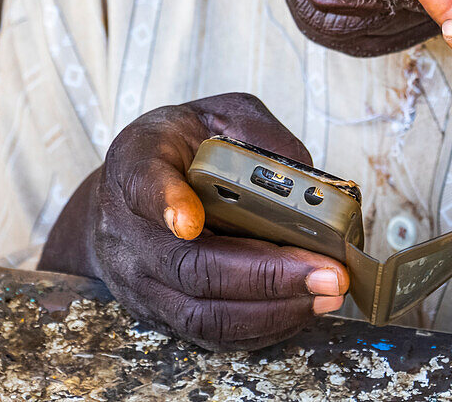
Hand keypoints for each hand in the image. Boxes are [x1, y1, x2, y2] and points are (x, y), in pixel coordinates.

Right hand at [38, 93, 348, 350]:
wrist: (124, 195)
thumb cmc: (181, 150)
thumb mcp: (215, 116)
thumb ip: (256, 133)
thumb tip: (306, 177)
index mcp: (137, 163)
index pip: (142, 183)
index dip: (166, 203)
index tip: (189, 221)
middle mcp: (127, 229)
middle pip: (189, 266)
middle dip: (265, 275)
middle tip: (326, 272)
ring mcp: (140, 280)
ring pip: (202, 313)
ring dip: (273, 309)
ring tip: (327, 294)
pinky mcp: (161, 314)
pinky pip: (212, 335)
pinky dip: (265, 326)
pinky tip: (304, 309)